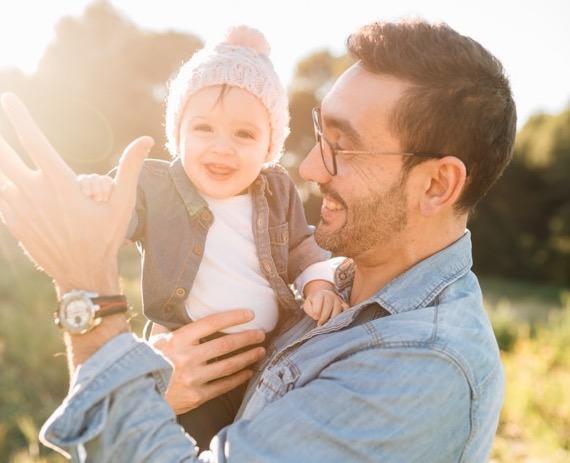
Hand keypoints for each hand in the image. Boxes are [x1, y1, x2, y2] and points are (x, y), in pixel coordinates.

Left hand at [0, 93, 152, 294]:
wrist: (81, 273)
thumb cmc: (105, 236)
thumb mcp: (122, 202)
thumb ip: (131, 167)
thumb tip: (145, 139)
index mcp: (59, 183)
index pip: (33, 140)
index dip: (19, 116)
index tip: (8, 98)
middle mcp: (33, 192)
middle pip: (3, 155)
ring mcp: (19, 208)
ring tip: (0, 150)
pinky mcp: (13, 222)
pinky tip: (3, 181)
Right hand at [151, 310, 265, 414]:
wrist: (136, 396)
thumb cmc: (146, 363)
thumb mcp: (155, 341)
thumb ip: (170, 327)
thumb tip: (178, 307)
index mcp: (178, 340)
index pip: (212, 323)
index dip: (233, 317)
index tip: (250, 314)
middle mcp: (187, 357)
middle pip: (226, 344)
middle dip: (247, 338)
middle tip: (261, 333)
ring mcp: (193, 378)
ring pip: (229, 365)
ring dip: (248, 357)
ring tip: (260, 351)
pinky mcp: (196, 396)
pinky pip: (223, 386)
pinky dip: (238, 378)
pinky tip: (248, 372)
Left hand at [303, 284, 348, 326]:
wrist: (322, 295)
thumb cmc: (314, 302)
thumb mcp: (307, 304)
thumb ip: (309, 309)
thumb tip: (316, 316)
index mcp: (320, 294)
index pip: (319, 300)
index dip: (316, 310)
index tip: (315, 317)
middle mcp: (330, 295)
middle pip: (329, 305)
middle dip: (324, 316)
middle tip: (320, 324)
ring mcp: (338, 300)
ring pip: (338, 308)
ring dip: (333, 318)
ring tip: (328, 325)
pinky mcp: (344, 304)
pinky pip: (346, 309)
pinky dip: (343, 316)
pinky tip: (337, 322)